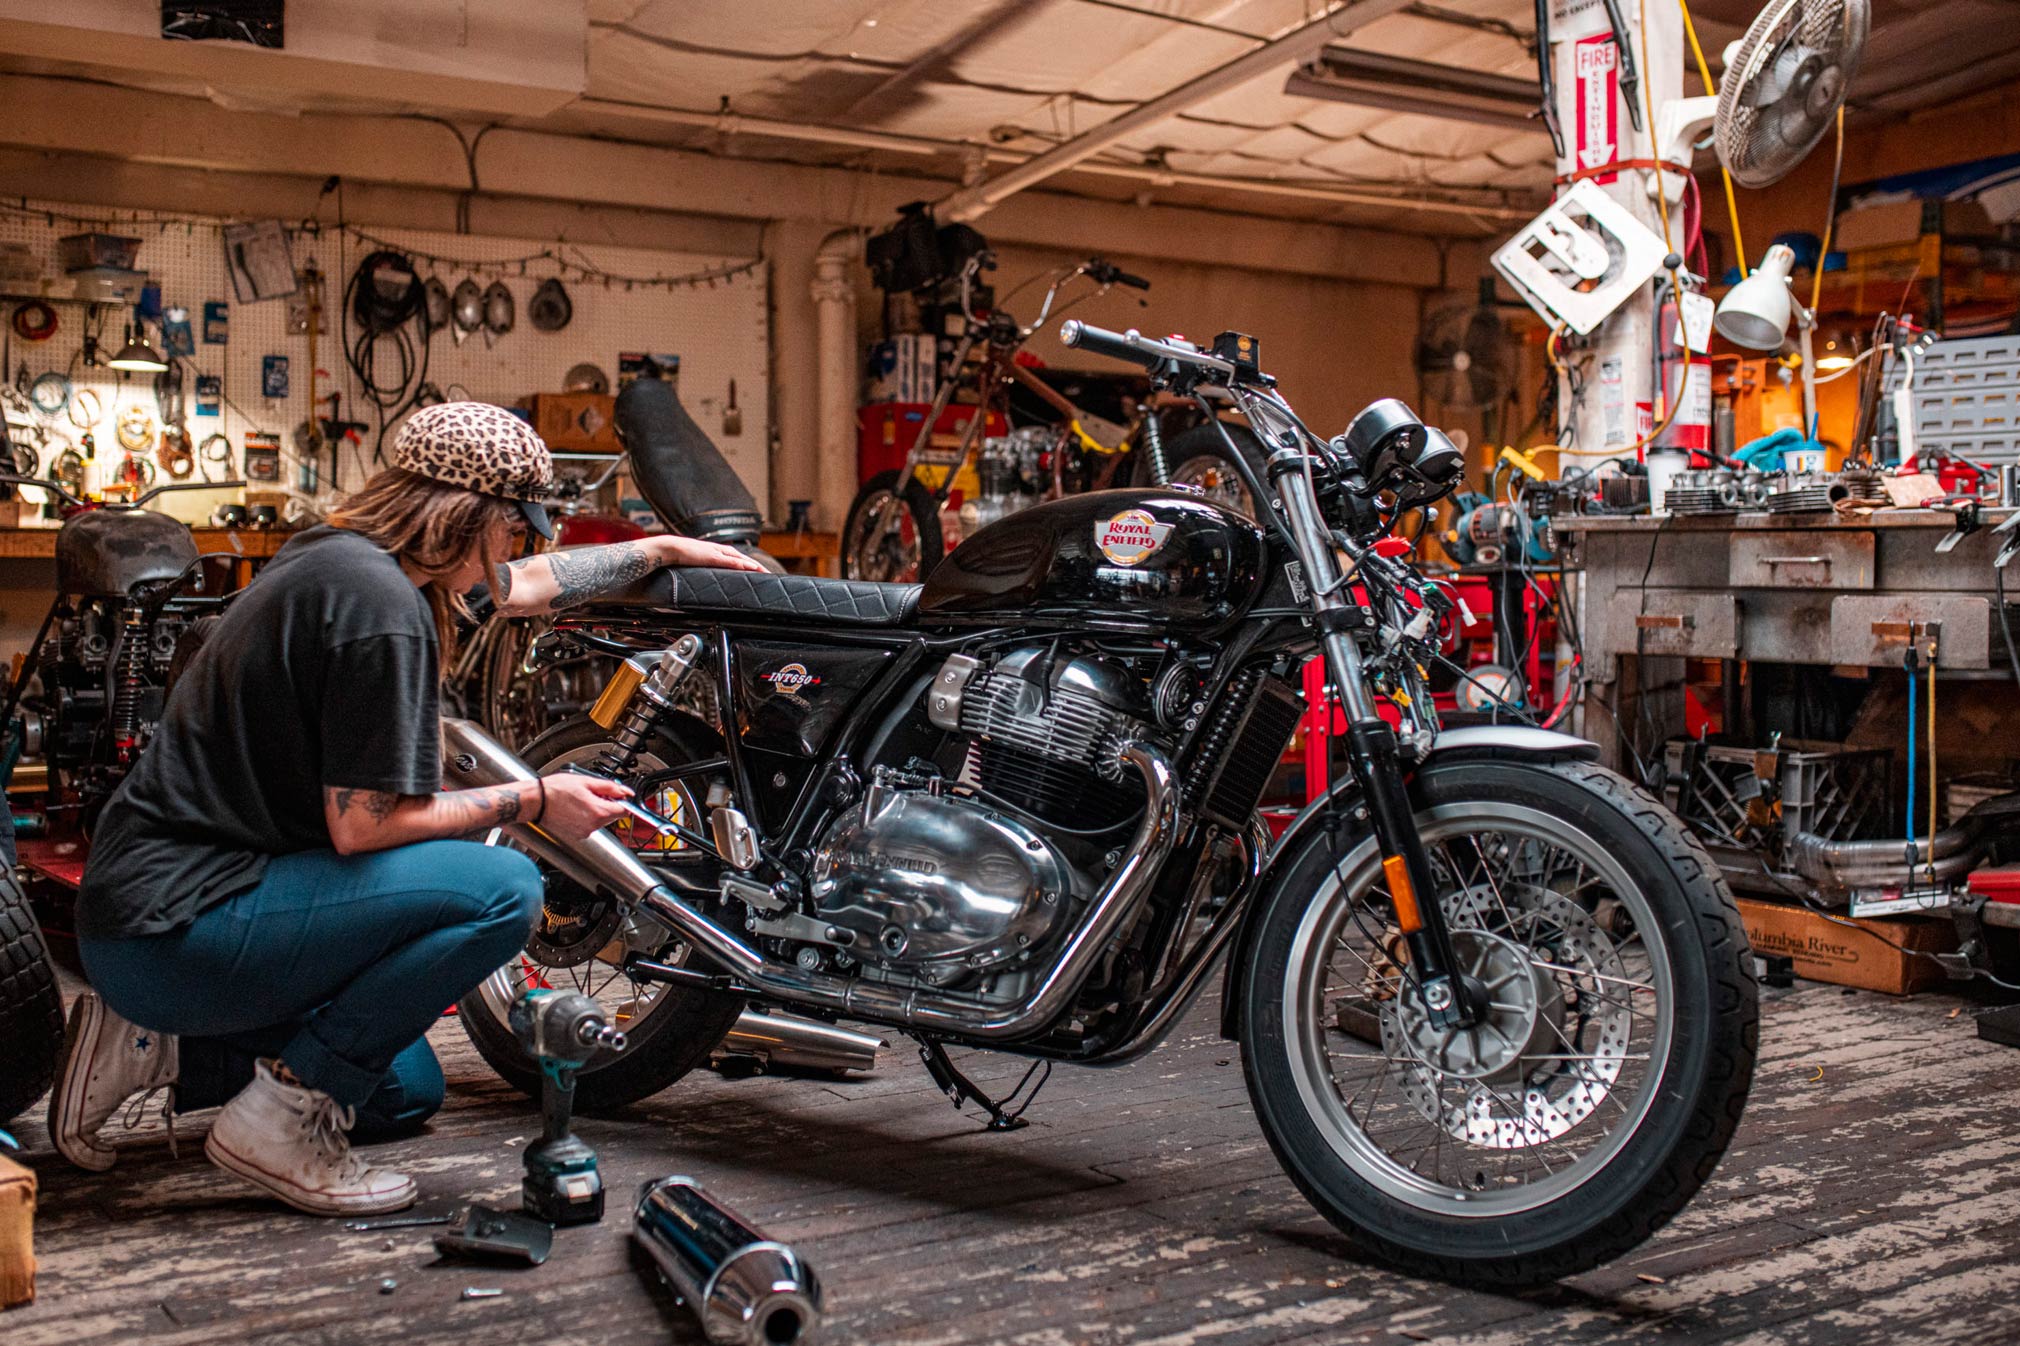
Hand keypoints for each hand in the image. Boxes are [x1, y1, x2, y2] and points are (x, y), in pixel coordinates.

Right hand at [538, 773, 636, 838]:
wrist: (536, 801)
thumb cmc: (555, 790)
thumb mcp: (586, 781)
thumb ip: (610, 787)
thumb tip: (625, 791)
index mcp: (598, 811)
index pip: (624, 810)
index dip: (621, 801)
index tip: (616, 795)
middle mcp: (593, 825)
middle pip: (612, 816)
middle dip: (607, 804)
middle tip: (592, 794)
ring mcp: (584, 832)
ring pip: (600, 821)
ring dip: (596, 811)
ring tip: (580, 800)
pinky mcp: (576, 835)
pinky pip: (589, 826)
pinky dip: (586, 818)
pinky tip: (575, 809)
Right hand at [650, 536, 770, 572]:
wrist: (672, 548)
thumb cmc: (683, 556)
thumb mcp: (700, 563)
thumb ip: (709, 569)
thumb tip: (716, 580)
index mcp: (719, 552)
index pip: (740, 559)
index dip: (752, 565)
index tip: (762, 573)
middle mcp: (721, 550)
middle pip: (744, 558)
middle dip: (758, 566)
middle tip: (770, 574)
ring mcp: (717, 552)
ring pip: (740, 559)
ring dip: (753, 565)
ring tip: (764, 572)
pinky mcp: (712, 556)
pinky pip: (729, 560)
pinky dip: (740, 563)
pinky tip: (749, 567)